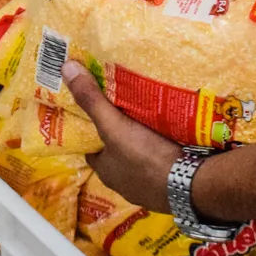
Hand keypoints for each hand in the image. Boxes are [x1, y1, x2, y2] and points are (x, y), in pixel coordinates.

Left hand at [64, 63, 179, 212]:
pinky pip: (161, 164)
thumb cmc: (145, 157)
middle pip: (116, 154)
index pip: (92, 149)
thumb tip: (65, 68)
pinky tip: (170, 137)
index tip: (98, 113)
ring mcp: (148, 187)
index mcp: (106, 171)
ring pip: (139, 160)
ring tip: (148, 120)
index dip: (93, 132)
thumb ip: (92, 100)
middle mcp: (123, 183)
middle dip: (120, 136)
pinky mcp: (170, 185)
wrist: (190, 184)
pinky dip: (162, 152)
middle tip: (126, 111)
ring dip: (143, 145)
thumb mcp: (114, 126)